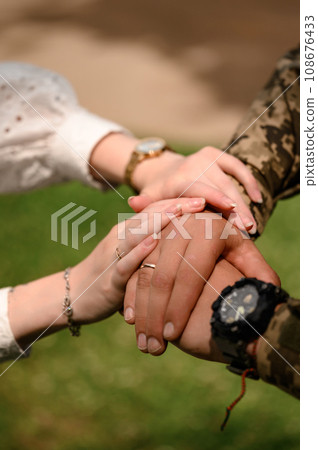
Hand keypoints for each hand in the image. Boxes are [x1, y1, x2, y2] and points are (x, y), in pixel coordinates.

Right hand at [70, 198, 205, 323]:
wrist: (74, 295)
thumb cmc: (111, 275)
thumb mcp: (133, 256)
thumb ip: (153, 244)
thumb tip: (185, 237)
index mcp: (129, 231)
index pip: (155, 209)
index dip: (179, 201)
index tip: (206, 195)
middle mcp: (120, 237)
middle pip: (149, 216)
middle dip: (176, 206)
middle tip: (203, 198)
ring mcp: (113, 255)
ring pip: (136, 233)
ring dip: (159, 221)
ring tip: (181, 211)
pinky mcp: (109, 279)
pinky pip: (124, 263)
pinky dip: (138, 252)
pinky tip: (153, 242)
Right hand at [123, 212, 278, 355]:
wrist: (212, 228)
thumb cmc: (235, 252)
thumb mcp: (250, 260)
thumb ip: (260, 276)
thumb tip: (263, 297)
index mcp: (211, 229)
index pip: (191, 271)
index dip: (180, 305)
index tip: (173, 335)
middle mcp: (183, 225)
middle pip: (164, 273)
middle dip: (157, 313)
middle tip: (154, 346)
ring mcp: (163, 230)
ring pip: (144, 272)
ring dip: (141, 310)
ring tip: (143, 341)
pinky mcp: (148, 239)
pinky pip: (133, 268)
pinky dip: (131, 295)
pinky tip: (131, 319)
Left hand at [130, 146, 262, 232]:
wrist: (162, 170)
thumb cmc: (158, 193)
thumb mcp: (149, 198)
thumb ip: (144, 203)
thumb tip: (133, 203)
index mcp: (180, 177)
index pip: (201, 188)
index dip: (217, 200)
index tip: (233, 212)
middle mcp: (195, 163)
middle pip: (220, 188)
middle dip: (236, 209)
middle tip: (249, 228)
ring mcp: (208, 157)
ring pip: (231, 181)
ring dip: (245, 202)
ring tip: (253, 224)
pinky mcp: (218, 155)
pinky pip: (238, 167)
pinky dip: (248, 182)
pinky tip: (258, 198)